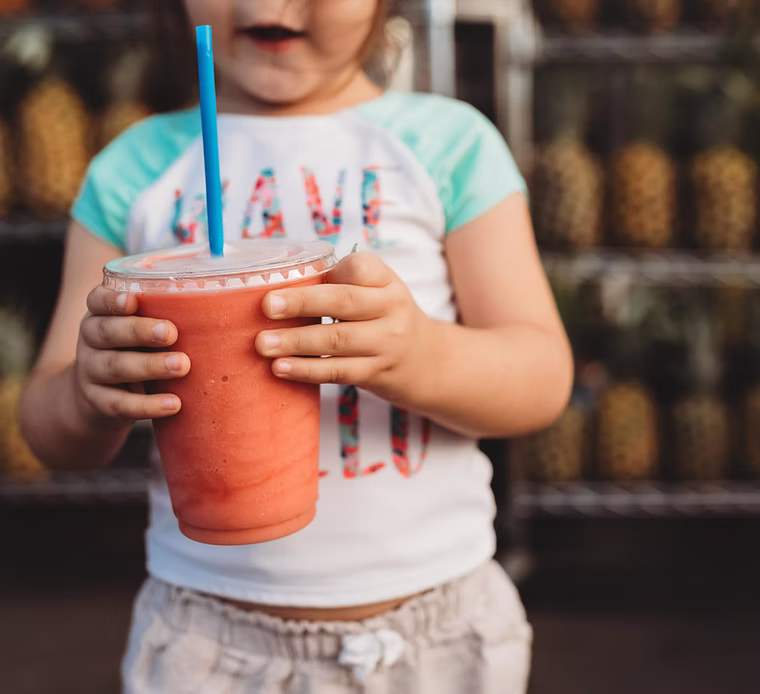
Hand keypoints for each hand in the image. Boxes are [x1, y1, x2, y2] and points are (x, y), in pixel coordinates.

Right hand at [74, 287, 190, 423]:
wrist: (101, 397)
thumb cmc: (136, 349)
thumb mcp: (142, 328)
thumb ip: (171, 313)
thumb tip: (234, 306)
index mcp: (101, 314)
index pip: (97, 300)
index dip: (110, 299)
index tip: (131, 300)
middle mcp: (91, 340)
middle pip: (107, 332)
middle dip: (139, 331)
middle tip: (171, 333)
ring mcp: (91, 372)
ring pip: (115, 367)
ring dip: (150, 366)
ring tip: (182, 366)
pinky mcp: (100, 402)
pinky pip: (120, 404)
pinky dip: (147, 405)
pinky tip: (174, 403)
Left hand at [255, 252, 431, 400]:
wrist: (428, 362)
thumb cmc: (385, 319)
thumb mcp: (378, 293)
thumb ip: (342, 286)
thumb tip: (281, 289)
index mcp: (387, 282)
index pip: (359, 268)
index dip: (328, 272)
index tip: (295, 276)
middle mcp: (392, 309)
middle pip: (344, 302)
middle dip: (302, 303)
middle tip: (266, 306)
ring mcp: (386, 343)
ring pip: (337, 340)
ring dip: (296, 342)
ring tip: (263, 343)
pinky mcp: (376, 373)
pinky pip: (337, 370)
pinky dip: (306, 369)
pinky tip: (280, 368)